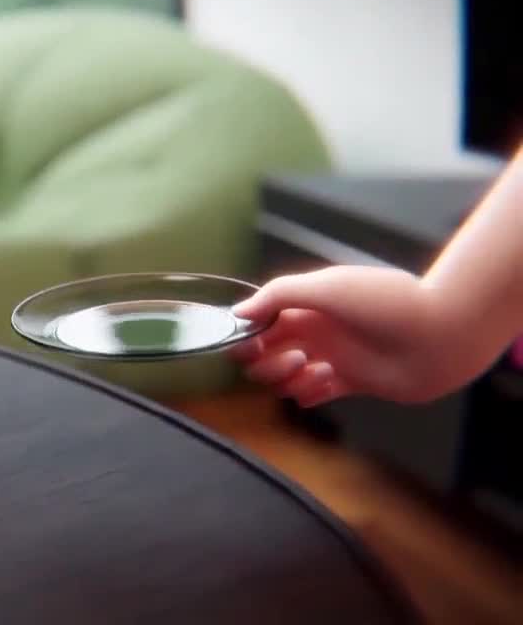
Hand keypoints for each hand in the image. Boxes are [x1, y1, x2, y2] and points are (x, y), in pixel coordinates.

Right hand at [229, 265, 479, 406]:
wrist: (442, 334)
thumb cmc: (388, 303)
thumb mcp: (327, 286)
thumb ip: (278, 296)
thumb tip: (239, 313)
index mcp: (304, 306)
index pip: (256, 323)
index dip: (245, 335)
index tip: (252, 342)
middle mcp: (312, 332)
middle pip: (261, 356)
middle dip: (265, 362)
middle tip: (294, 357)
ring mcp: (328, 358)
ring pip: (282, 379)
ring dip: (288, 379)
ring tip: (317, 370)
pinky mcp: (347, 383)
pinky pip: (310, 395)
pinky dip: (308, 393)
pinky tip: (327, 382)